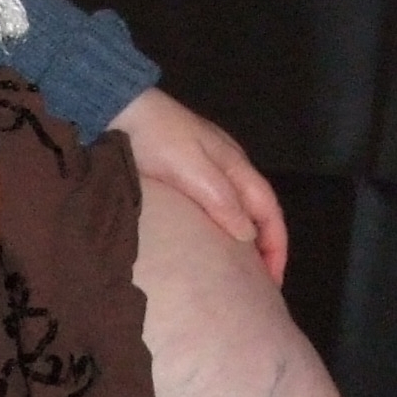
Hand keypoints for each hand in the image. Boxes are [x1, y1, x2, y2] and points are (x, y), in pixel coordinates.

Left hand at [107, 87, 288, 286]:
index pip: (270, 212)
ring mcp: (208, 171)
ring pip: (239, 212)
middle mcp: (229, 170)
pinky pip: (217, 209)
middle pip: (260, 214)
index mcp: (237, 167)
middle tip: (260, 287)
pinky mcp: (186, 175)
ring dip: (245, 243)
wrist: (119, 109)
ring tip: (239, 275)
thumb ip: (221, 199)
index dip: (276, 247)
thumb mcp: (191, 168)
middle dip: (266, 250)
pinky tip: (210, 248)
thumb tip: (248, 236)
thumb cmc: (156, 137)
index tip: (272, 283)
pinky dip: (222, 232)